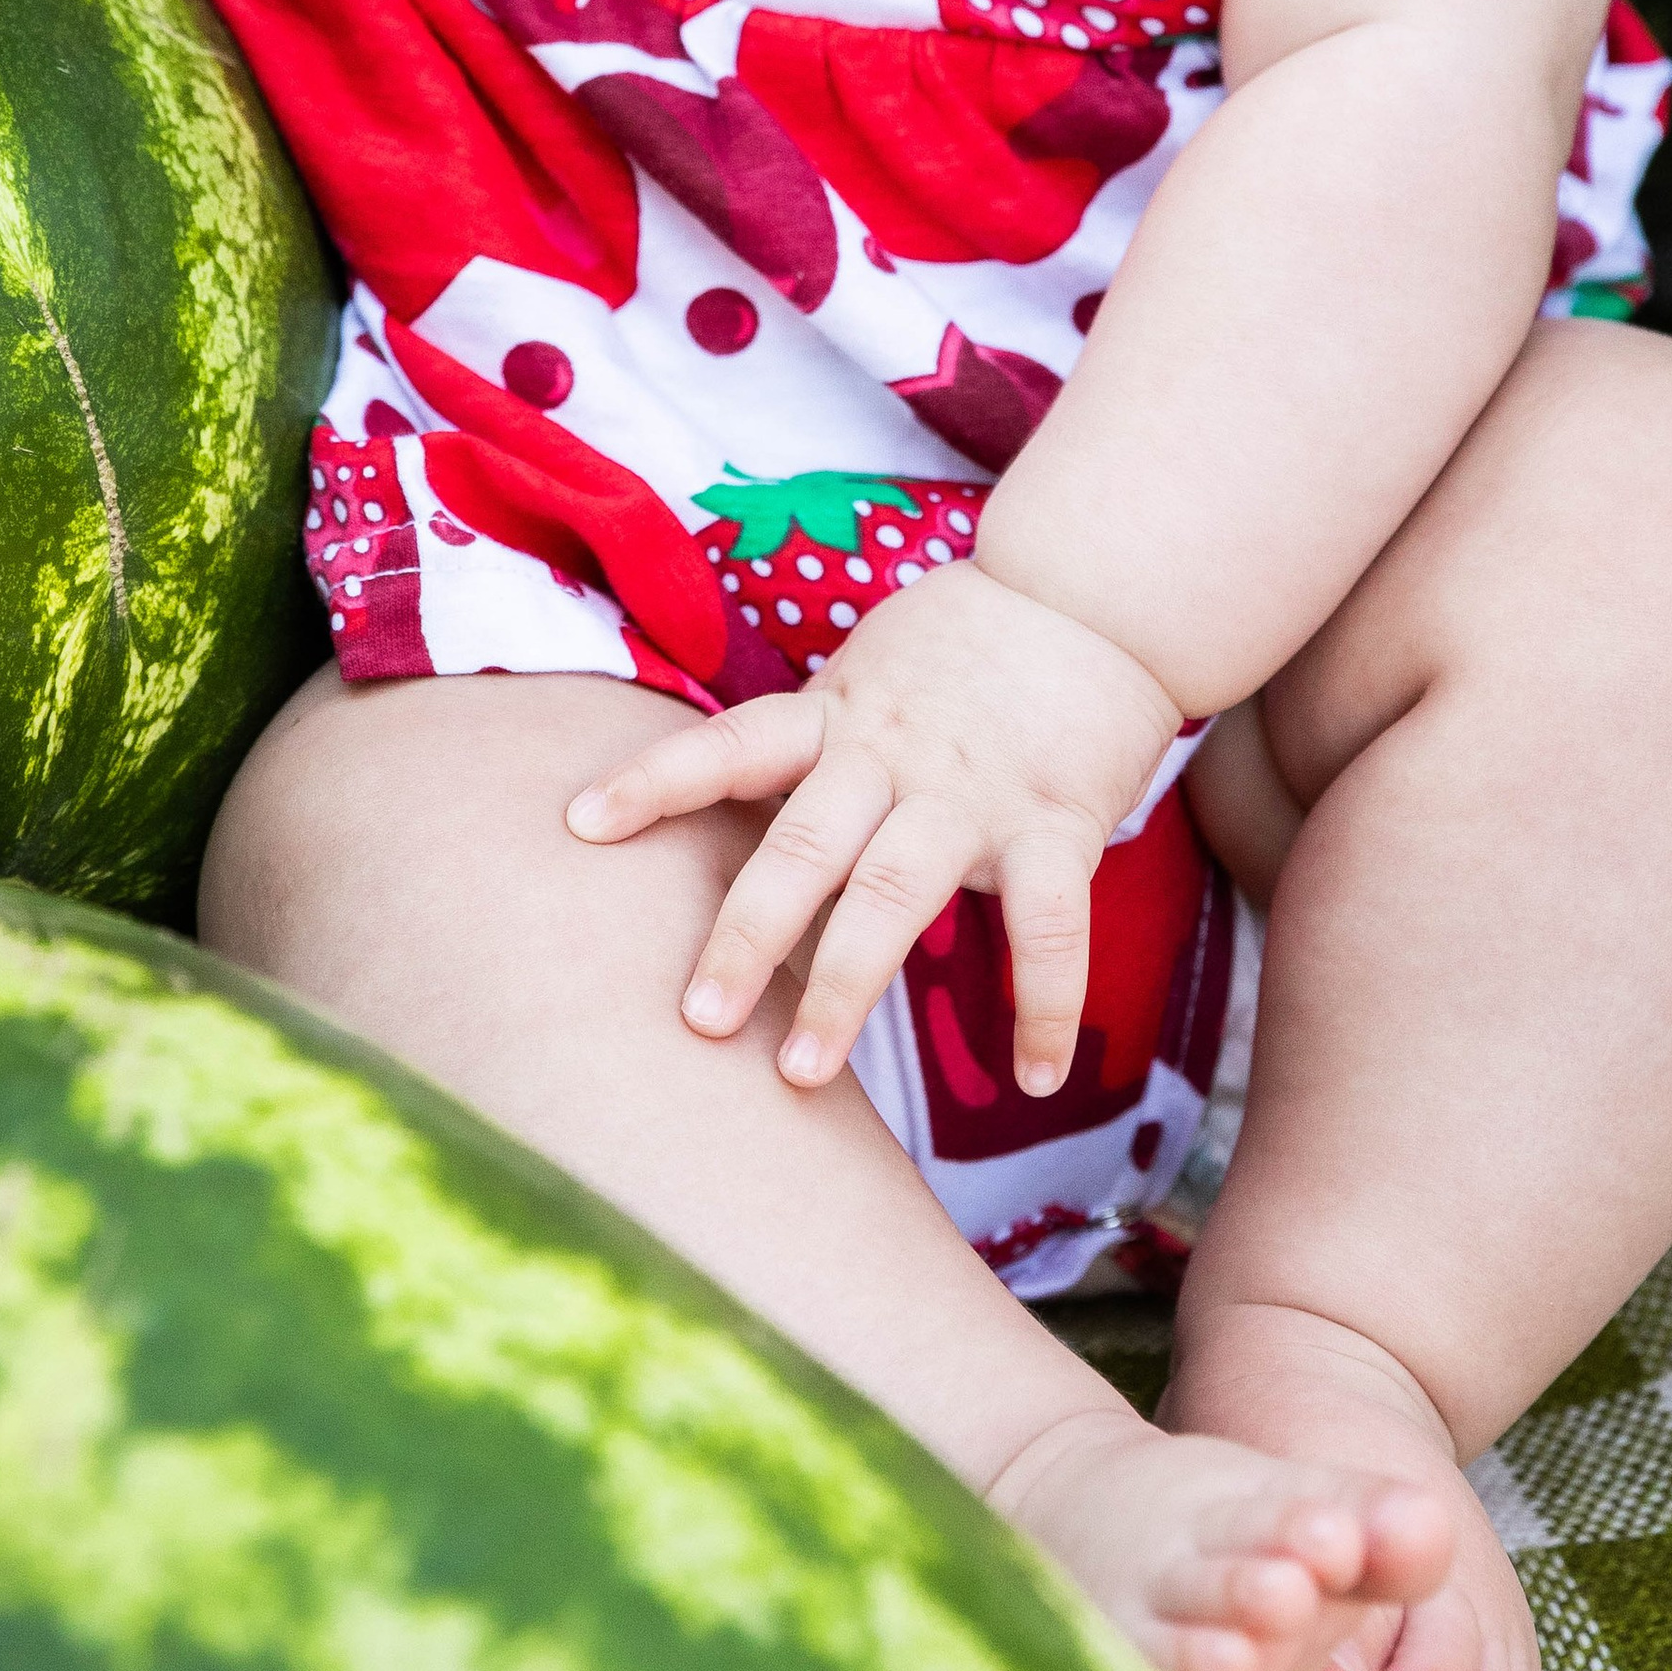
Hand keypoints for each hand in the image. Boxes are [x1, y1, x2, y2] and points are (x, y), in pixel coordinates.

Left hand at [567, 564, 1186, 1097]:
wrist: (1092, 594)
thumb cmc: (965, 648)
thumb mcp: (867, 676)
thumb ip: (813, 747)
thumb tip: (729, 824)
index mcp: (837, 714)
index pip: (730, 743)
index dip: (654, 780)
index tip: (580, 824)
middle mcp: (891, 753)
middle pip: (800, 844)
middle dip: (744, 935)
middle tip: (696, 1021)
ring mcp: (973, 790)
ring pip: (895, 894)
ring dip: (844, 985)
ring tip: (799, 1072)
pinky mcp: (1058, 819)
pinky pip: (1049, 925)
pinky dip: (1043, 1004)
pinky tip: (1036, 1076)